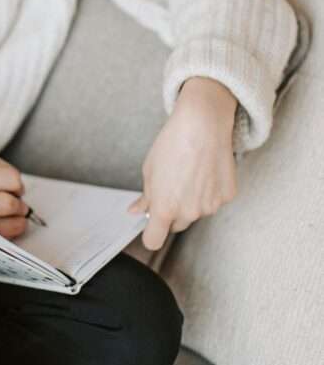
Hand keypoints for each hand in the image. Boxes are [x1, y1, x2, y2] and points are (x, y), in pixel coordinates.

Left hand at [127, 77, 238, 251]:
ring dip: (192, 200)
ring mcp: (211, 206)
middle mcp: (189, 212)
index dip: (150, 234)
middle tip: (172, 185)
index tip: (151, 226)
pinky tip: (206, 169)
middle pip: (176, 224)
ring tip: (190, 172)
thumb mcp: (150, 170)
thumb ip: (145, 197)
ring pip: (196, 212)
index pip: (154, 240)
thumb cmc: (172, 144)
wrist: (202, 124)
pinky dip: (210, 191)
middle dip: (172, 212)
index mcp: (165, 208)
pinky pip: (214, 201)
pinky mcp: (227, 196)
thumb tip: (136, 211)